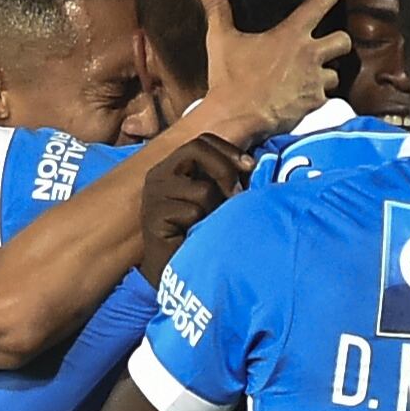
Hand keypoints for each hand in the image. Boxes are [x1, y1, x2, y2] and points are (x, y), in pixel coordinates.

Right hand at [141, 133, 249, 280]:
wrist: (171, 269)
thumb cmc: (197, 233)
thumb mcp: (215, 198)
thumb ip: (227, 179)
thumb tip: (256, 166)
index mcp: (173, 167)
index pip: (202, 141)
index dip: (229, 150)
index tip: (251, 166)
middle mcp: (159, 176)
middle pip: (197, 150)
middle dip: (226, 170)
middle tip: (238, 195)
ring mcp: (153, 196)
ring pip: (202, 189)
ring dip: (215, 208)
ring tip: (209, 224)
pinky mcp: (153, 217)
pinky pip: (192, 213)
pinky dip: (202, 225)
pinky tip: (195, 236)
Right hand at [197, 0, 349, 140]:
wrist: (235, 118)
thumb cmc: (229, 78)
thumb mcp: (220, 39)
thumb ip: (217, 7)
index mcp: (291, 33)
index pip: (320, 3)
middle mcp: (309, 54)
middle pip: (344, 40)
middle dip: (339, 42)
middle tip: (328, 44)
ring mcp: (314, 81)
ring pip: (337, 73)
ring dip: (327, 73)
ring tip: (314, 75)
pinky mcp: (313, 103)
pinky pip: (326, 97)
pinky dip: (318, 97)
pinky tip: (305, 97)